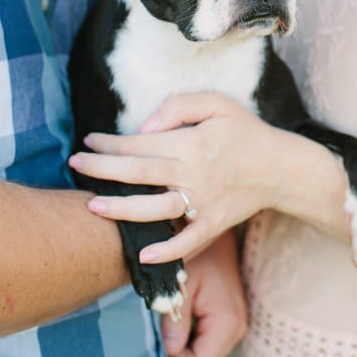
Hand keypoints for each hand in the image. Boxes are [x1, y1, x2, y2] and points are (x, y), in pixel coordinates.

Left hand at [68, 93, 288, 260]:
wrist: (282, 167)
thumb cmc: (246, 131)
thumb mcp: (218, 103)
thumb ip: (179, 107)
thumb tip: (144, 129)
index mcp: (193, 143)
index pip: (141, 144)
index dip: (111, 142)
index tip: (90, 140)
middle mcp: (195, 174)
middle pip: (139, 174)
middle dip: (102, 170)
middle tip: (75, 164)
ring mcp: (204, 203)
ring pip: (155, 209)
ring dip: (121, 209)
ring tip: (91, 206)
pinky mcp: (214, 224)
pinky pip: (188, 241)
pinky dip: (166, 249)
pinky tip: (141, 253)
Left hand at [161, 230, 246, 356]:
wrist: (212, 231)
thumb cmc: (195, 253)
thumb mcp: (180, 287)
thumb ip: (174, 323)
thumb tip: (171, 350)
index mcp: (227, 322)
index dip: (176, 356)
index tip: (166, 329)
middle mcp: (238, 326)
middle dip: (183, 348)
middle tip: (170, 318)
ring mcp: (238, 322)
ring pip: (207, 351)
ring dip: (189, 339)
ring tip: (180, 308)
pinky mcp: (233, 316)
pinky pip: (211, 339)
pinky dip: (196, 331)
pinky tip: (189, 308)